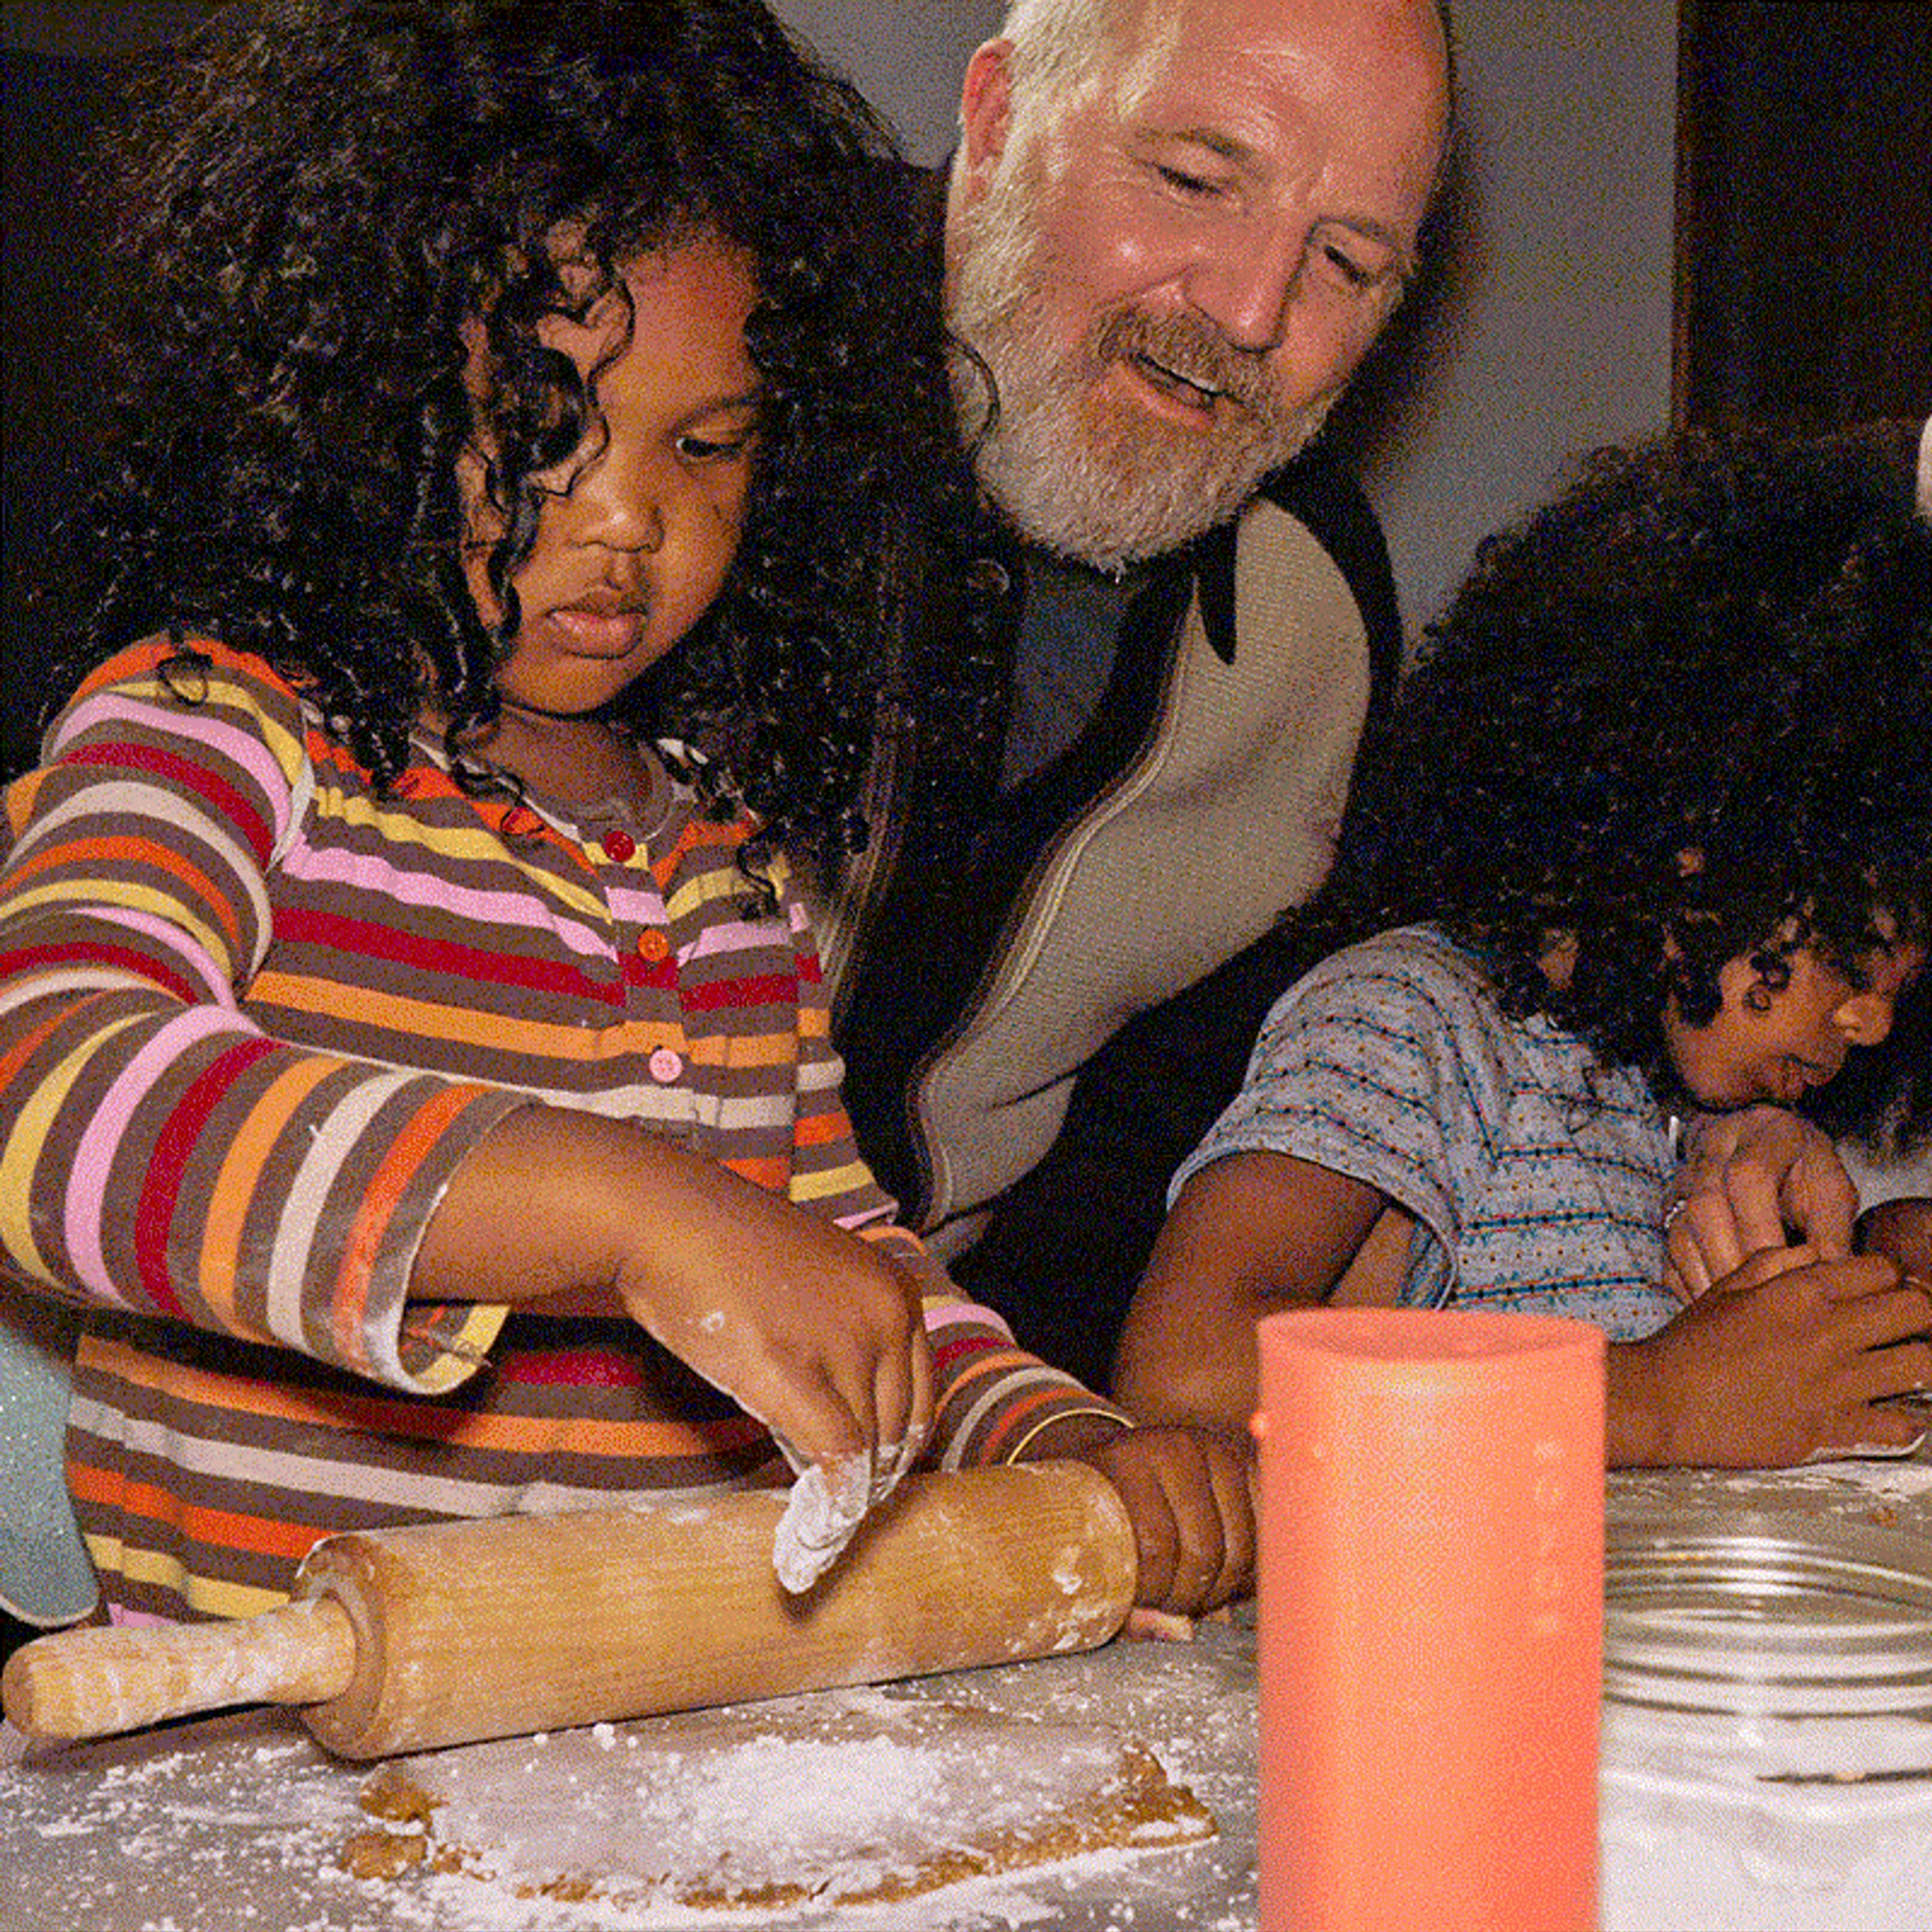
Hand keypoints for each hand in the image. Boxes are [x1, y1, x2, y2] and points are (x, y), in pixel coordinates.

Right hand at [415, 1105, 934, 1474]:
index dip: (897, 1449)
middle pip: (898, 1428)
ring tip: (820, 1526)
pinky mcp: (795, 1371)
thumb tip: (848, 1439)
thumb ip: (843, 1348)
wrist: (668, 1222)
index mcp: (896, 1292)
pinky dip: (827, 1505)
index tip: (871, 1482)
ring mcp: (845, 1342)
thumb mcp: (814, 1291)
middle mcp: (887, 1314)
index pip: (921, 1395)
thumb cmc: (727, 1256)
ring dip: (846, 1499)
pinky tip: (809, 1532)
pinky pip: (834, 1457)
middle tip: (840, 1515)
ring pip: (868, 1449)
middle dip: (872, 1481)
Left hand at [1025, 1417, 1254, 1614]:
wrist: (1113, 1465)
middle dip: (1192, 1594)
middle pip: (1204, 1549)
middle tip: (1172, 1604)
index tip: (1144, 1604)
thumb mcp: (1091, 1553)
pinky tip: (1224, 1573)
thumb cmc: (1098, 1518)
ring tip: (1194, 1591)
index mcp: (1123, 1461)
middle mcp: (1173, 1446)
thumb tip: (1179, 1632)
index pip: (1156, 1546)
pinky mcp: (1245, 1462)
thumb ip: (1122, 1602)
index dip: (1156, 1592)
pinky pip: (1265, 1530)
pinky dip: (1250, 1565)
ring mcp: (1214, 1450)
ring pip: (1241, 1546)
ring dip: (1223, 1586)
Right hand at [1611, 1246, 1930, 1466]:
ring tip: (1904, 1366)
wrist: (1662, 1402)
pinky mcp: (1832, 1431)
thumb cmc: (1689, 1345)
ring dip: (1920, 1363)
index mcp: (1800, 1293)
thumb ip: (1775, 1263)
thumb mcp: (1726, 1287)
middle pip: (1917, 1311)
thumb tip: (1816, 1255)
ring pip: (1923, 1366)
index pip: (1883, 1269)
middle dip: (1920, 1312)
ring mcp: (1834, 1385)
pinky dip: (1907, 1421)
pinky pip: (1901, 1427)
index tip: (1882, 1288)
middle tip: (1906, 1324)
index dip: (1889, 1276)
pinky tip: (1892, 1413)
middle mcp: (1827, 1334)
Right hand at [1667, 1107, 1857, 1299]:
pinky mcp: (1668, 1208)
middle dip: (1734, 1261)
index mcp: (1762, 1137)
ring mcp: (1683, 1179)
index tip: (1790, 1274)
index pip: (1749, 1179)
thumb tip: (1833, 1279)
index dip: (1763, 1229)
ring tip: (1738, 1315)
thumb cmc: (1803, 1169)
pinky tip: (1714, 1306)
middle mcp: (1712, 1153)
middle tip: (1762, 1306)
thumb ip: (1833, 1227)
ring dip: (1708, 1276)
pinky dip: (1688, 1282)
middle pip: (1705, 1208)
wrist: (1759, 1140)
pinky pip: (1667, 1252)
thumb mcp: (1830, 1186)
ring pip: (1680, 1232)